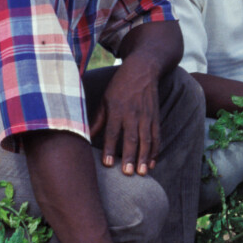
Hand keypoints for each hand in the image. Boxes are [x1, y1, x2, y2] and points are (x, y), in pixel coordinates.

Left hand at [90, 60, 159, 175]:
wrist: (143, 69)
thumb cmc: (119, 86)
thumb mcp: (105, 99)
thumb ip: (97, 119)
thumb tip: (86, 136)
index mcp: (117, 109)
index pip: (112, 131)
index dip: (109, 148)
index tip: (108, 164)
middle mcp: (133, 113)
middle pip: (131, 138)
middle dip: (130, 156)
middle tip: (128, 173)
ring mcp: (146, 116)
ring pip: (146, 140)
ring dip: (145, 157)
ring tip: (143, 173)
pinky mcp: (156, 118)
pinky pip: (157, 137)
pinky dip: (156, 150)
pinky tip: (153, 163)